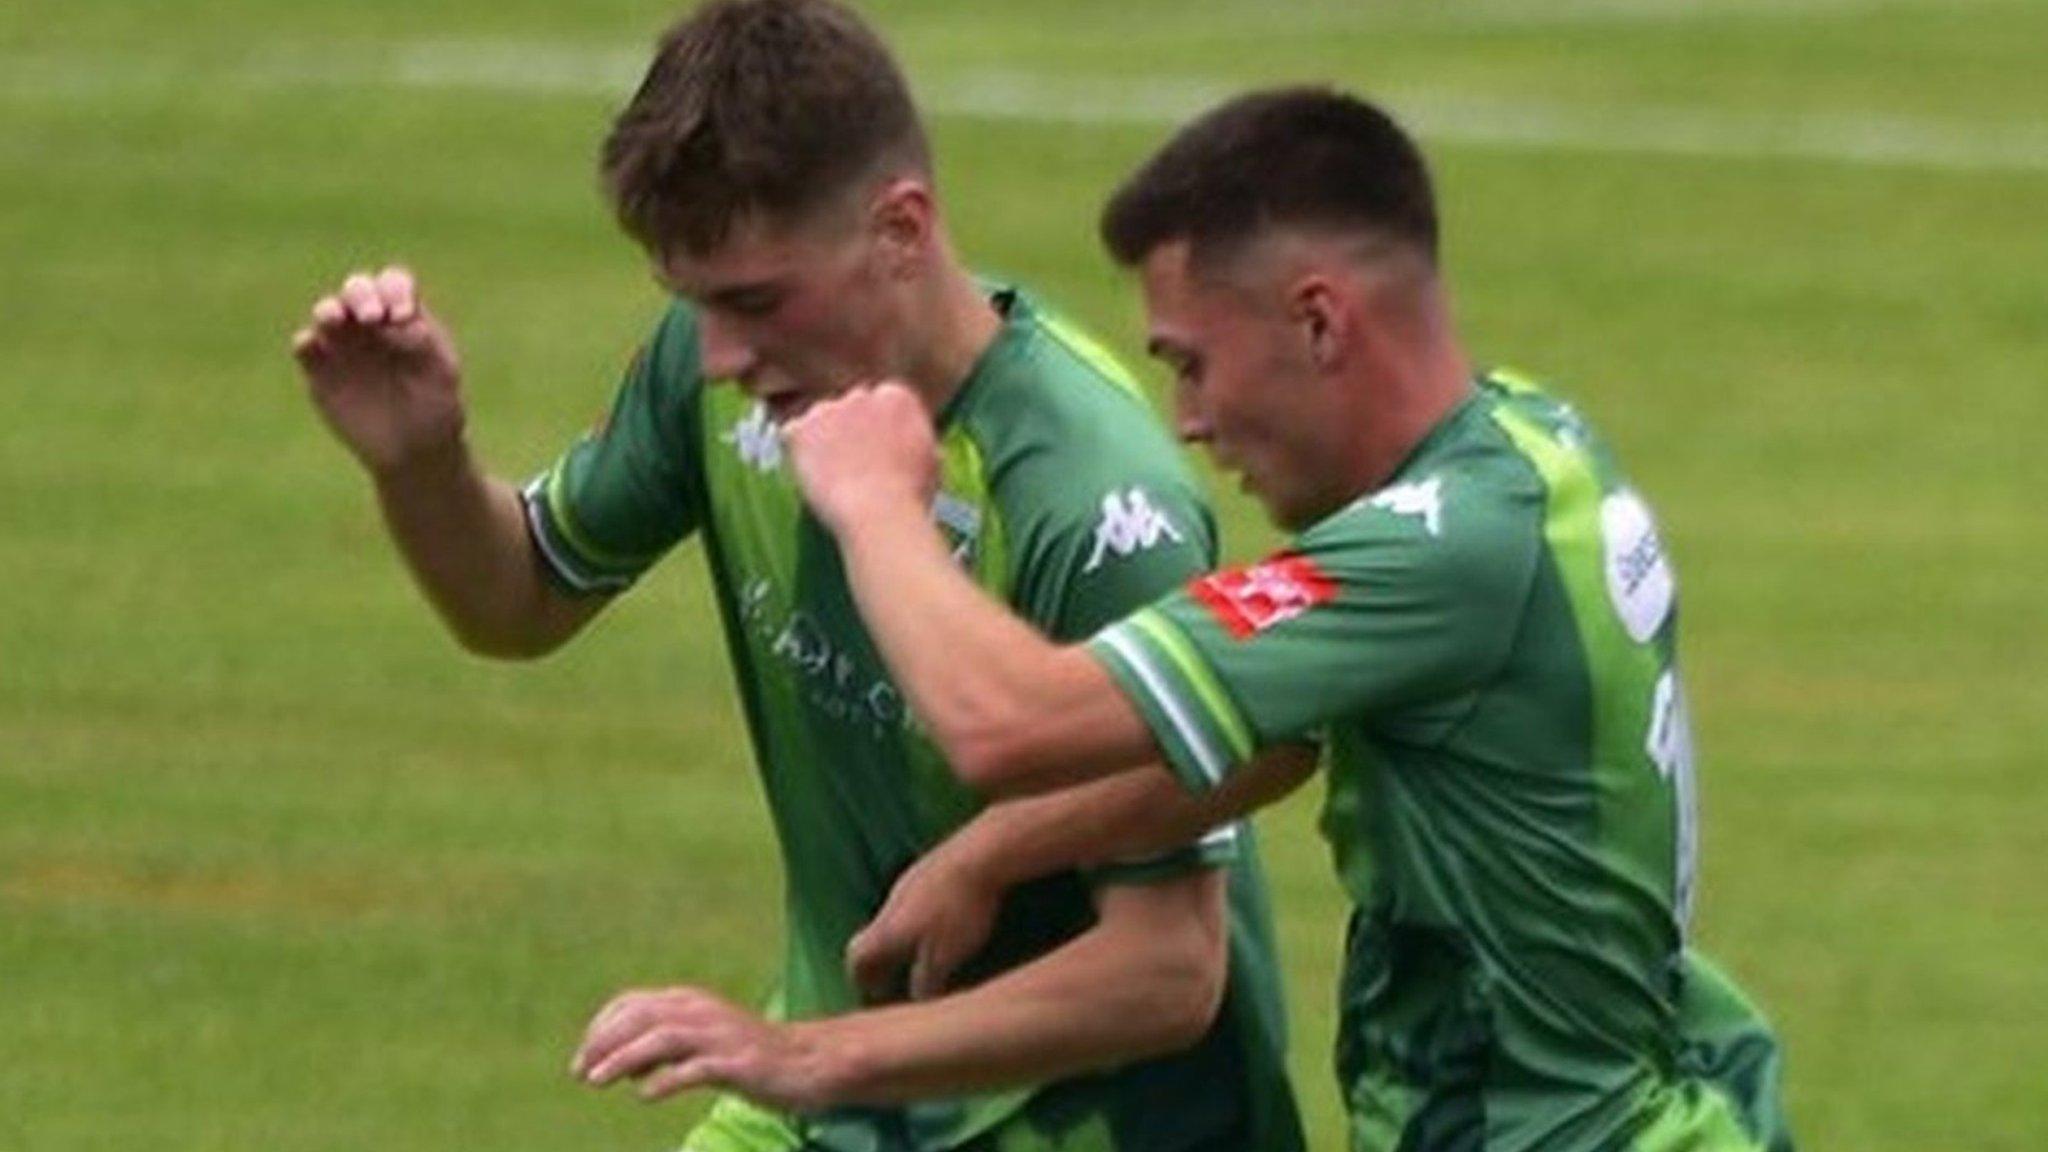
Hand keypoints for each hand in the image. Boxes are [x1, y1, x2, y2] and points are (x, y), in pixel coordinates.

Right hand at [291, 265, 466, 475]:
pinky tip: (314, 345)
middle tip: (371, 316)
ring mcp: (343, 345)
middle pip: (357, 288)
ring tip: (336, 319)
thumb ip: (429, 346)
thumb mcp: (442, 376)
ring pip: (327, 311)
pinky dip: (307, 341)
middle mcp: (371, 324)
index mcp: (404, 317)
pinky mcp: (321, 371)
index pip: (394, 285)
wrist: (415, 451)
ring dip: (329, 309)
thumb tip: (410, 322)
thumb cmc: (437, 410)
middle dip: (361, 293)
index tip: (402, 315)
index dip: (394, 290)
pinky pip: (306, 347)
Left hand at [572, 986, 841, 1112]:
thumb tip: (617, 1066)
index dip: (600, 1028)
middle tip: (579, 1072)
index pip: (632, 1003)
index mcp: (690, 1001)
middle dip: (603, 1043)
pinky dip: (665, 1079)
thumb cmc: (747, 1055)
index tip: (582, 1058)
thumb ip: (661, 1048)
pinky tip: (645, 1095)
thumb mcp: (699, 1043)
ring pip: (662, 1037)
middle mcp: (702, 1011)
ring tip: (596, 1081)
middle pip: (641, 1017)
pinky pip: (695, 1068)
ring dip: (623, 1058)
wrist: (808, 1062)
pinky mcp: (739, 1063)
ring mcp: (721, 1036)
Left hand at [781, 383, 938, 535]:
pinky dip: (796, 454)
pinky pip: (791, 435)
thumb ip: (915, 439)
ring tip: (833, 477)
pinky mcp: (800, 428)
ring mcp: (827, 409)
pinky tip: (814, 477)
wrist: (878, 513)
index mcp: (897, 397)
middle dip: (846, 431)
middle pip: (847, 408)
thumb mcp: (930, 460)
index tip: (873, 449)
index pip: (879, 403)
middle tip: (849, 464)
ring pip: (818, 421)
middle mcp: (861, 393)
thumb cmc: (910, 496)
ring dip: (821, 442)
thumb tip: (912, 442)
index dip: (874, 429)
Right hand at [847, 845, 1002, 1003]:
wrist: (983, 853)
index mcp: (886, 929)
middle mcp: (891, 903)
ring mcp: (911, 881)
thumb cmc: (961, 909)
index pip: (856, 957)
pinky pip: (917, 900)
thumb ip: (925, 983)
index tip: (872, 992)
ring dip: (902, 939)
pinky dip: (921, 919)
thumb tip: (917, 1000)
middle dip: (882, 960)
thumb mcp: (944, 958)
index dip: (860, 978)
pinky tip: (946, 924)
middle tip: (895, 978)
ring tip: (922, 954)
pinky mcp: (933, 868)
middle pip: (873, 936)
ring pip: (895, 916)